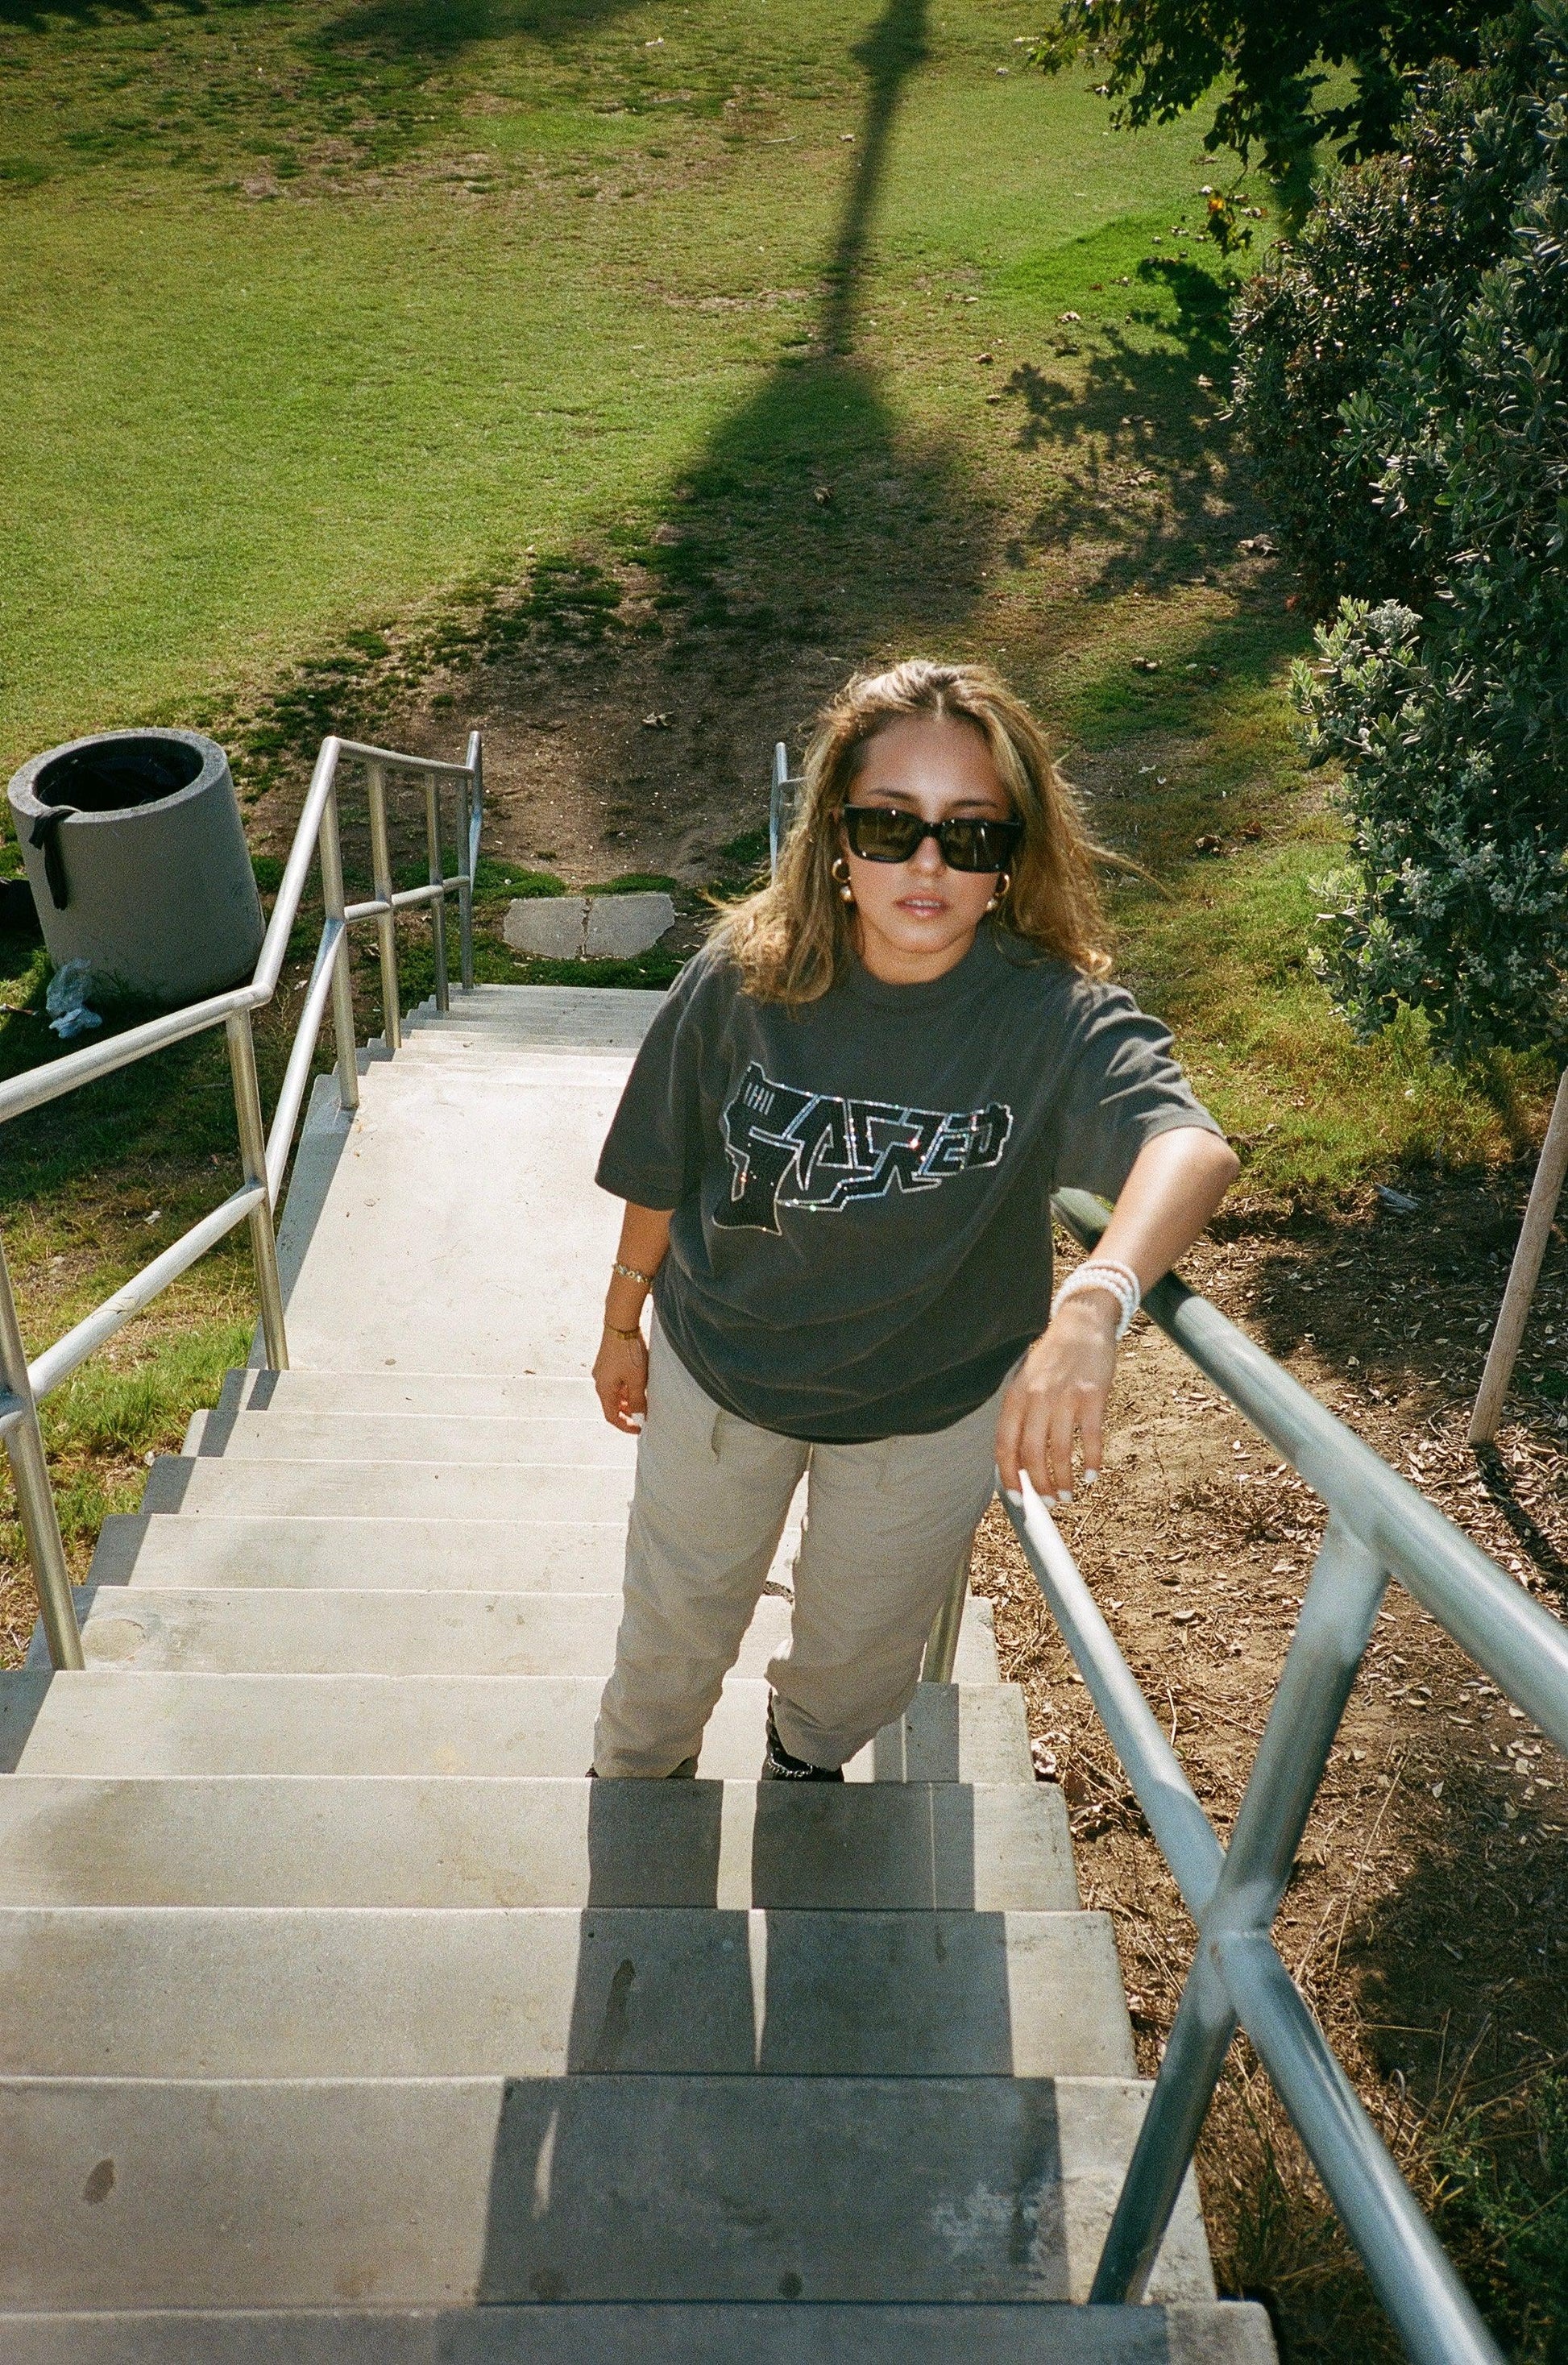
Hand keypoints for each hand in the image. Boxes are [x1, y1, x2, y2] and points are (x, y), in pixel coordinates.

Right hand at [594, 1325, 648, 1433]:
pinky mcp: (607, 1361)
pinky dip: (626, 1387)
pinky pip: (616, 1381)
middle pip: (612, 1405)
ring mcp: (602, 1371)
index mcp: (604, 1389)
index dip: (625, 1426)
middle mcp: (599, 1381)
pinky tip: (638, 1382)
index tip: (640, 1428)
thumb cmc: (628, 1352)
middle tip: (644, 1414)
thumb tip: (640, 1416)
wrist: (620, 1324)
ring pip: (615, 1393)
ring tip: (644, 1398)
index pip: (611, 1416)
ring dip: (628, 1399)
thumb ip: (638, 1400)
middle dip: (628, 1412)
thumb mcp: (637, 1380)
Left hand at [995, 1293, 1118, 1502]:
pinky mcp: (1093, 1395)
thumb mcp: (1026, 1382)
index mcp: (1015, 1397)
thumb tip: (1017, 1463)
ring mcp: (1065, 1397)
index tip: (1018, 1500)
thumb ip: (1020, 1416)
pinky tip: (1093, 1475)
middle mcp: (1037, 1398)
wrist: (1082, 1323)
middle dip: (1040, 1485)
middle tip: (1051, 1502)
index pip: (1005, 1446)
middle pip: (1032, 1454)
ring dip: (1065, 1480)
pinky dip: (1092, 1462)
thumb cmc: (1053, 1359)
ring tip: (1069, 1494)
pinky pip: (1091, 1438)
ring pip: (1060, 1452)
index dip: (1009, 1478)